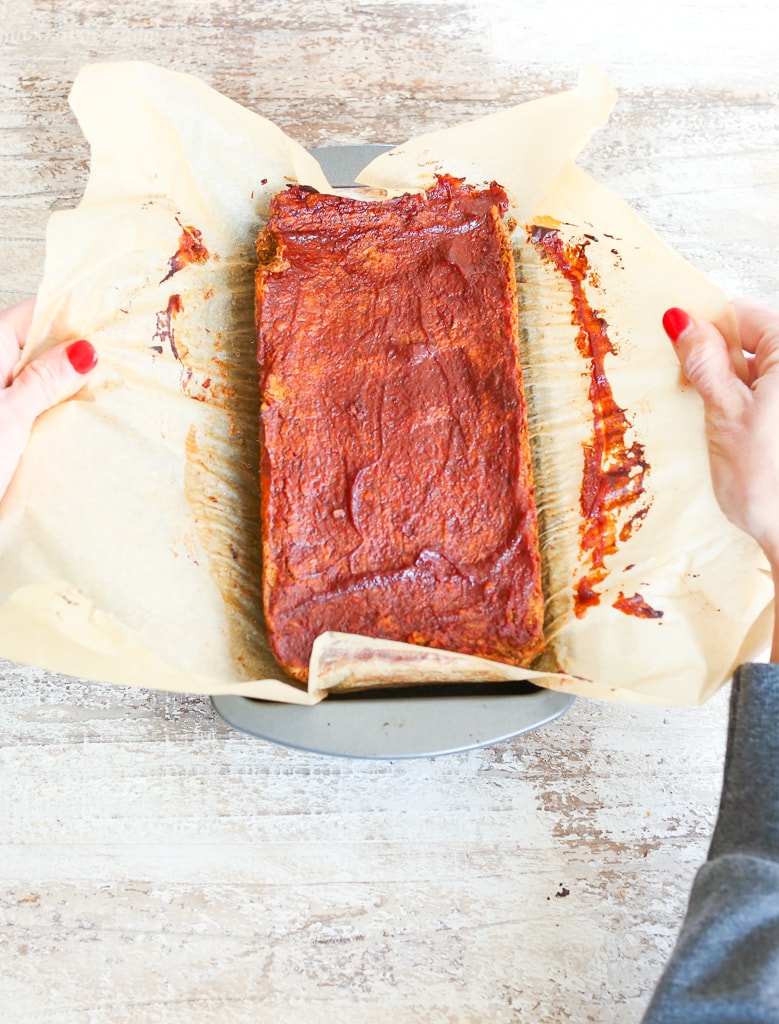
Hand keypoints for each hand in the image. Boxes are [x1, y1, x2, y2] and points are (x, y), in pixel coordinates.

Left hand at [0, 298, 97, 501]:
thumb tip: (84, 349)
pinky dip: (51, 411)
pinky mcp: (0, 430)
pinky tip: (77, 423)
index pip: (33, 313)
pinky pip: (29, 408)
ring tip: (108, 395)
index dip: (72, 315)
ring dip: (65, 388)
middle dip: (75, 354)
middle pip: (35, 345)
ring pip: (34, 379)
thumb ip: (46, 380)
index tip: (113, 324)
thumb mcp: (12, 415)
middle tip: (121, 363)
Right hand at [664, 301, 778, 659]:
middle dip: (715, 362)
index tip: (678, 354)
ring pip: (754, 371)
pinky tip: (728, 433)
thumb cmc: (766, 480)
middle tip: (689, 394)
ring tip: (710, 419)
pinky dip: (741, 406)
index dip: (706, 330)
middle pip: (750, 342)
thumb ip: (704, 361)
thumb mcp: (724, 412)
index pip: (743, 315)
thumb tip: (681, 318)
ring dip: (725, 387)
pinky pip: (763, 397)